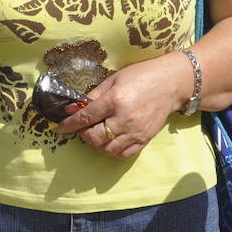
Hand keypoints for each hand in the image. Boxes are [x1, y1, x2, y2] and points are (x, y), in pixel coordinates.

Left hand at [57, 54, 187, 159]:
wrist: (170, 83)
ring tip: (97, 133)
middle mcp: (124, 119)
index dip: (70, 124)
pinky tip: (111, 141)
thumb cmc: (141, 76)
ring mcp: (135, 131)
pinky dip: (113, 151)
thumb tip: (74, 107)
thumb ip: (94, 95)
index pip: (86, 117)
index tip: (61, 127)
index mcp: (115, 100)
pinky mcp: (144, 139)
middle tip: (83, 127)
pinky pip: (124, 154)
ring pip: (107, 149)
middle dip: (84, 134)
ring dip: (97, 144)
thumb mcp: (114, 79)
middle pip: (95, 137)